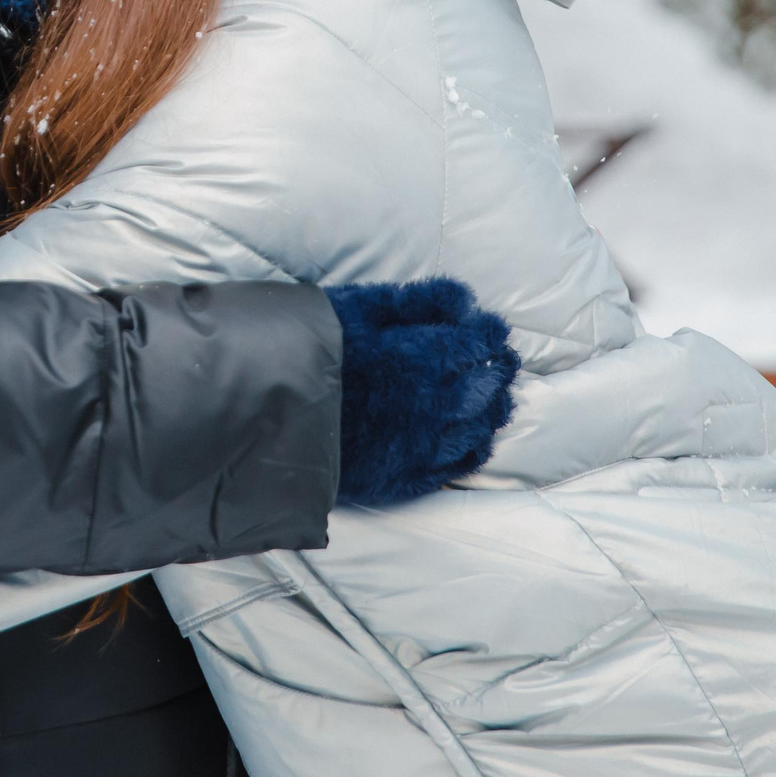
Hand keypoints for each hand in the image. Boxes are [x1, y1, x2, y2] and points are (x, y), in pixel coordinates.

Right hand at [324, 278, 519, 508]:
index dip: (491, 333)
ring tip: (500, 400)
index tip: (496, 328)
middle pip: (485, 387)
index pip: (476, 343)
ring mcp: (422, 445)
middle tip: (508, 362)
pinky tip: (477, 442)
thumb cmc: (310, 348)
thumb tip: (466, 301)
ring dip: (494, 411)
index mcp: (424, 358)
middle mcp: (433, 405)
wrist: (267, 411)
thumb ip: (417, 302)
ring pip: (478, 429)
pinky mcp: (405, 475)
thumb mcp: (359, 308)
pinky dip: (474, 450)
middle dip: (500, 370)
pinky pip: (455, 465)